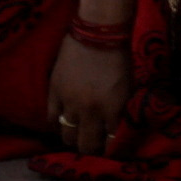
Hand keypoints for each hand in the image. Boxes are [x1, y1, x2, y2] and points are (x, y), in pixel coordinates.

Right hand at [44, 37, 127, 153]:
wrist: (97, 32)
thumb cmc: (119, 56)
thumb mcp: (128, 87)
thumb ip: (121, 109)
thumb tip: (115, 126)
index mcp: (112, 109)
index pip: (110, 141)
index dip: (110, 147)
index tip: (109, 147)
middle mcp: (90, 111)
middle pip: (86, 145)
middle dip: (90, 149)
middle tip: (91, 145)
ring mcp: (69, 103)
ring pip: (67, 136)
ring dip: (73, 138)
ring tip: (76, 135)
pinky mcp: (54, 92)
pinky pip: (52, 118)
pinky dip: (57, 123)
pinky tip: (62, 122)